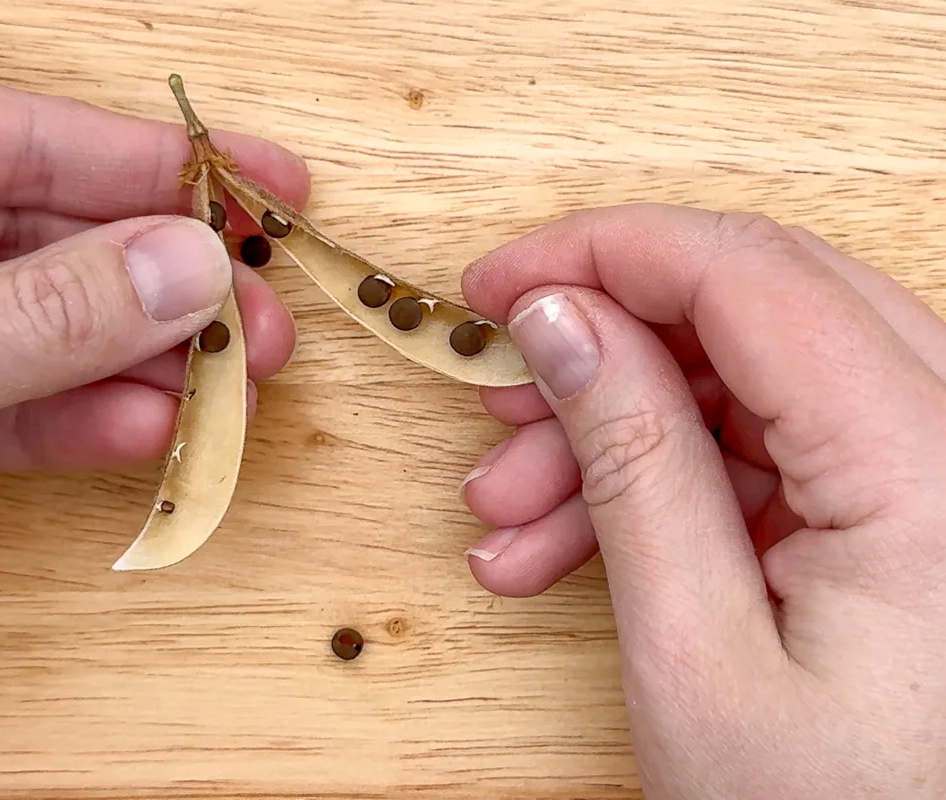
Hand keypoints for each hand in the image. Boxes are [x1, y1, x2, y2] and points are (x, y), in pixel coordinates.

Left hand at [0, 50, 308, 598]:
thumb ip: (29, 318)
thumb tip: (181, 264)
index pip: (7, 135)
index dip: (151, 164)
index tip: (259, 183)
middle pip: (26, 231)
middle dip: (154, 281)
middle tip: (259, 318)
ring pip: (13, 325)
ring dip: (125, 362)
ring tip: (226, 388)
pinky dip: (58, 423)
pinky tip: (143, 430)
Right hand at [459, 204, 945, 796]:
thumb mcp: (694, 651)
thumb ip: (631, 460)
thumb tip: (560, 321)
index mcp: (926, 469)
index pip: (745, 273)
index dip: (599, 255)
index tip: (495, 286)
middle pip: (751, 307)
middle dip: (603, 346)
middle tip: (499, 401)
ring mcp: (938, 469)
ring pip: (751, 377)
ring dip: (619, 427)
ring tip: (514, 515)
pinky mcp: (909, 504)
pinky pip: (774, 443)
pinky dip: (669, 477)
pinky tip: (574, 542)